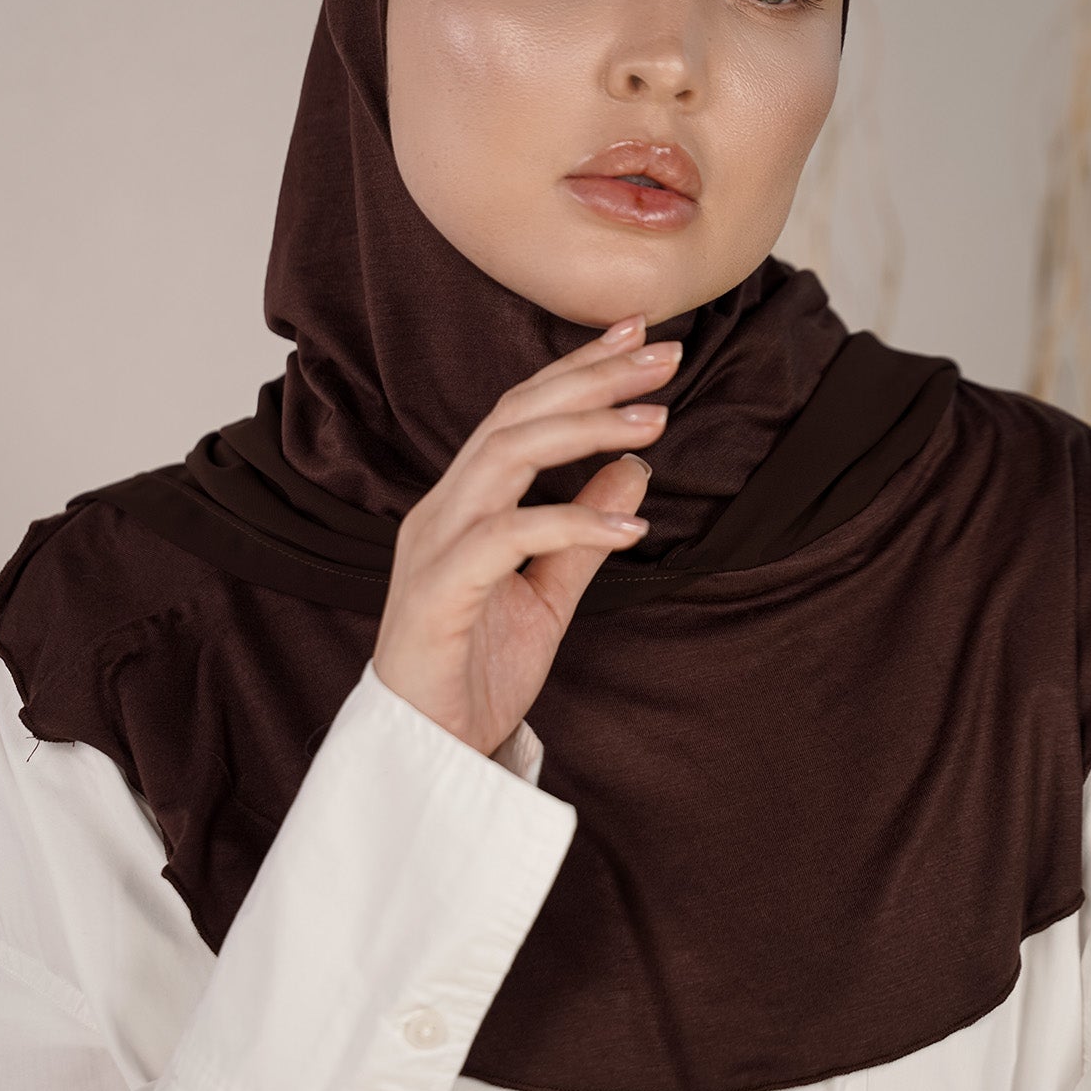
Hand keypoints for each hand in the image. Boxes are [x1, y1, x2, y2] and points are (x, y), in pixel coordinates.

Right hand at [371, 314, 677, 755]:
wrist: (427, 755)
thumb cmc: (475, 671)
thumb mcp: (548, 595)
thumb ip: (584, 533)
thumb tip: (634, 467)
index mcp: (465, 502)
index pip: (522, 413)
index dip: (579, 369)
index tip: (640, 336)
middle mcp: (444, 509)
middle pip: (516, 415)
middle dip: (592, 379)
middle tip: (664, 356)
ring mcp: (435, 545)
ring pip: (507, 456)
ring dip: (587, 431)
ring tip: (655, 423)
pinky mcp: (439, 591)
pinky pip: (506, 537)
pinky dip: (572, 523)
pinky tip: (630, 526)